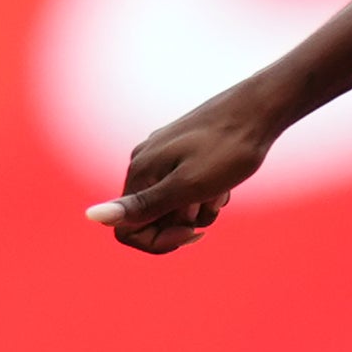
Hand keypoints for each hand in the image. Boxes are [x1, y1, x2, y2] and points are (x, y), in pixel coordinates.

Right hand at [89, 87, 281, 255]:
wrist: (259, 110)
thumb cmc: (228, 149)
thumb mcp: (187, 186)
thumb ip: (142, 206)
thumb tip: (91, 217)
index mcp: (140, 173)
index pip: (127, 229)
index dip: (159, 241)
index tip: (192, 231)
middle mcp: (144, 163)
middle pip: (151, 219)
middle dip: (182, 223)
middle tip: (211, 204)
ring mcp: (162, 157)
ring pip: (171, 207)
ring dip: (198, 209)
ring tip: (220, 190)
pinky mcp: (180, 153)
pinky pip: (185, 189)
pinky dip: (205, 194)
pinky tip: (223, 182)